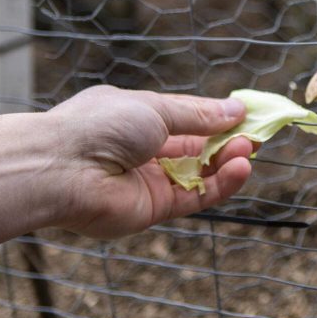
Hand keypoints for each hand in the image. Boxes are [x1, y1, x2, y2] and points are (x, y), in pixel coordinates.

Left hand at [45, 85, 252, 238]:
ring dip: (227, 161)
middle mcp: (143, 150)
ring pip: (199, 173)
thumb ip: (199, 115)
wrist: (60, 169)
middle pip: (196, 147)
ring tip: (249, 150)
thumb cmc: (100, 126)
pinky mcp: (154, 209)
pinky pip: (196, 196)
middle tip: (256, 135)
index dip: (217, 116)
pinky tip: (241, 169)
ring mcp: (149, 180)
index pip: (186, 117)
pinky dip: (221, 184)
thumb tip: (237, 110)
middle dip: (227, 140)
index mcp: (137, 118)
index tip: (247, 115)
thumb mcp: (156, 108)